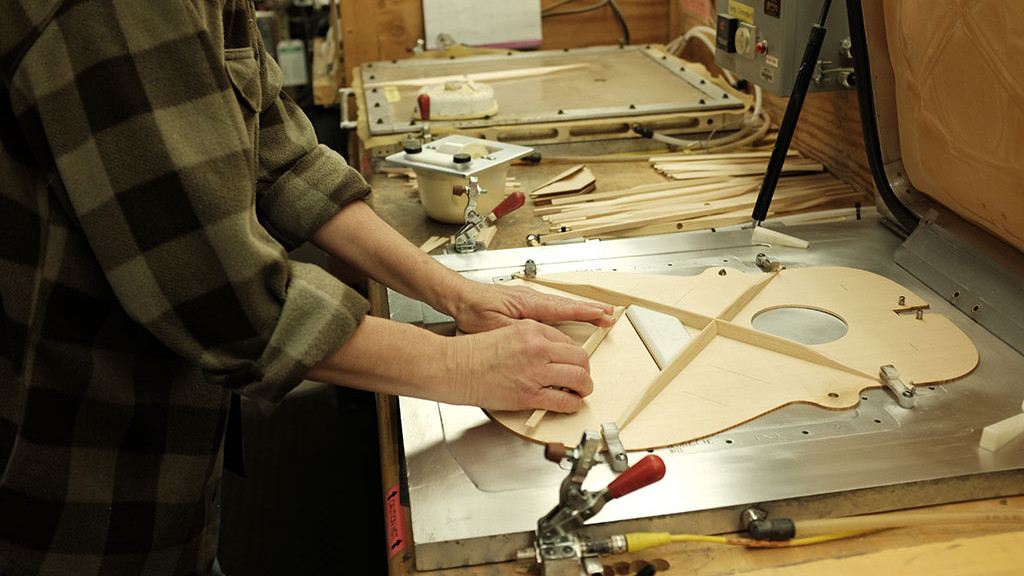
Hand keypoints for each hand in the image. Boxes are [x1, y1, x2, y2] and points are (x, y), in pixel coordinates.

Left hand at [447, 279, 614, 333]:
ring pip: (561, 304)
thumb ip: (518, 334)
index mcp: (527, 303)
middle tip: (610, 315)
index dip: (585, 312)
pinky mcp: (525, 303)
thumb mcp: (494, 328)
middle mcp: (532, 298)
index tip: (603, 315)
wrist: (459, 297)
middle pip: (568, 304)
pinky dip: (568, 310)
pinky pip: (553, 306)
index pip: (563, 308)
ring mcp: (529, 299)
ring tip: (599, 314)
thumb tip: (537, 342)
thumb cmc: (473, 310)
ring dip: (581, 309)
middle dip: (591, 309)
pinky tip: (573, 314)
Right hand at [449, 320, 593, 412]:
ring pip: (578, 379)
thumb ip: (531, 339)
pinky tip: (570, 404)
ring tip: (580, 391)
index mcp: (532, 329)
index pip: (568, 341)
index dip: (574, 354)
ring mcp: (536, 372)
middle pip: (580, 358)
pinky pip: (564, 401)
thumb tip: (550, 353)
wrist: (454, 367)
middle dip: (585, 370)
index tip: (574, 362)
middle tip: (582, 377)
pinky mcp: (530, 395)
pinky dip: (573, 404)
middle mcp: (538, 348)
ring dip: (584, 387)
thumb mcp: (506, 333)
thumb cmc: (473, 353)